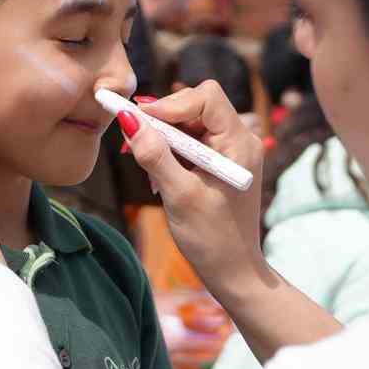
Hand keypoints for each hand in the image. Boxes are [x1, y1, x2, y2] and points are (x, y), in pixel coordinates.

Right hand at [123, 83, 268, 293]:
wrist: (233, 271)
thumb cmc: (212, 238)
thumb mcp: (179, 195)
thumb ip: (155, 155)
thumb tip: (128, 119)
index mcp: (239, 143)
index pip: (206, 97)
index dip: (171, 104)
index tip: (139, 119)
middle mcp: (240, 140)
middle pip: (196, 106)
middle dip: (163, 122)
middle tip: (134, 143)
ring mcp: (231, 151)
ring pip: (190, 124)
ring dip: (164, 140)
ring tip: (150, 171)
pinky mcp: (220, 163)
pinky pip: (191, 143)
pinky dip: (170, 153)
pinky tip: (161, 178)